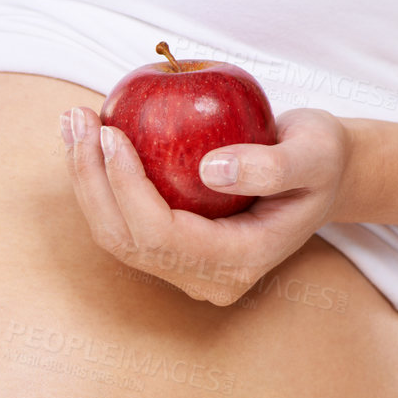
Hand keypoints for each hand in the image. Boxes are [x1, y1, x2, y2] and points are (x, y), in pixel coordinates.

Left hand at [61, 105, 352, 304]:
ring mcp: (188, 270)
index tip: (109, 133)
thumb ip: (272, 166)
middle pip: (127, 240)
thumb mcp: (316, 152)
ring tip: (74, 122)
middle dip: (91, 182)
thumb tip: (211, 171)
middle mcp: (208, 279)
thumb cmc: (322, 158)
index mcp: (241, 262)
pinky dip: (99, 181)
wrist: (323, 176)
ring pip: (116, 235)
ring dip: (86, 180)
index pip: (163, 235)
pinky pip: (122, 222)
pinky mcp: (173, 251)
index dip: (126, 187)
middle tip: (77, 118)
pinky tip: (87, 137)